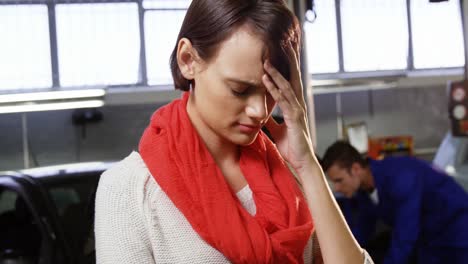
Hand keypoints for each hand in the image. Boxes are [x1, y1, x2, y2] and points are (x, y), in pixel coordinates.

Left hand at [262, 43, 314, 172]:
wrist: (301, 163)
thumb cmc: (291, 147)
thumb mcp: (277, 131)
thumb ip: (271, 121)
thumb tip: (261, 115)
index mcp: (294, 106)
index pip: (290, 82)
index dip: (285, 67)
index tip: (279, 53)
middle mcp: (297, 104)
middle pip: (292, 78)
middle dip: (287, 61)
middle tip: (282, 43)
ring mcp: (297, 110)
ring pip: (286, 86)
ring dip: (275, 72)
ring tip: (266, 60)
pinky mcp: (294, 118)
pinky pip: (283, 100)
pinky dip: (274, 88)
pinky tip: (266, 79)